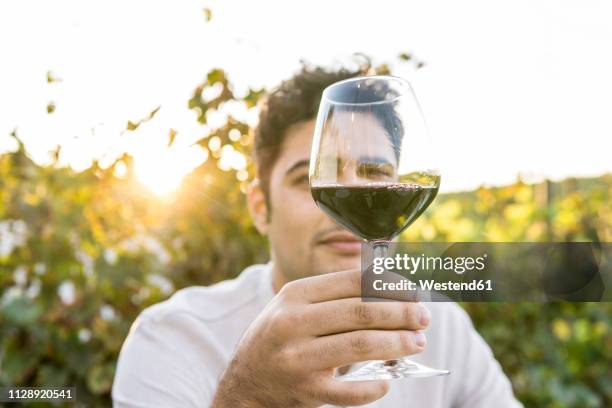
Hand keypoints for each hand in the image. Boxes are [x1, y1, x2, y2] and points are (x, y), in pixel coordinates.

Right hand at [212, 269, 429, 407]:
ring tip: (418, 341)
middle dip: (400, 313)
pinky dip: (374, 387)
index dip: (388, 285)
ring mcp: (298, 358)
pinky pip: (349, 391)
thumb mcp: (295, 306)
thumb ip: (333, 295)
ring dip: (397, 343)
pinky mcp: (305, 391)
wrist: (244, 381)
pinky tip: (388, 381)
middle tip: (424, 317)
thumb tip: (387, 286)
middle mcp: (293, 322)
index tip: (413, 291)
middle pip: (360, 313)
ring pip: (360, 346)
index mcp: (294, 295)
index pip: (351, 283)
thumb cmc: (280, 336)